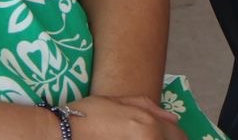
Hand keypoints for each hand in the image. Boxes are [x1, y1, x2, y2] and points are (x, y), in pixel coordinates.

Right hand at [66, 94, 180, 139]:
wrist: (60, 135)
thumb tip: (173, 118)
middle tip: (153, 134)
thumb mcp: (118, 101)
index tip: (172, 134)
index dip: (176, 134)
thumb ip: (148, 107)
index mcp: (147, 126)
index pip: (176, 134)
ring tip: (135, 135)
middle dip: (168, 138)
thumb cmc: (87, 115)